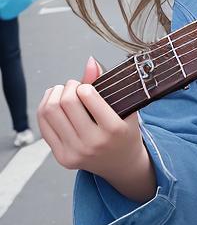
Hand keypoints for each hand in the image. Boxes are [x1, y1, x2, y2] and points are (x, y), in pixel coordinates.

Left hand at [37, 56, 147, 179]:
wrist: (122, 164)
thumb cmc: (125, 132)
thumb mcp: (125, 109)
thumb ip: (107, 85)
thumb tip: (90, 61)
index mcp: (114, 129)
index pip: (87, 96)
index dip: (83, 85)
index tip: (87, 87)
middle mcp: (94, 143)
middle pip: (66, 102)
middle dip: (68, 86)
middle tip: (74, 86)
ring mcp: (76, 152)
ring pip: (50, 112)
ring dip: (54, 95)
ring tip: (63, 92)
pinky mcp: (62, 157)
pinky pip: (44, 125)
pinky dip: (45, 108)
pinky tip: (54, 102)